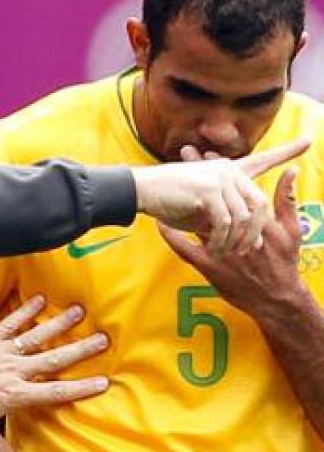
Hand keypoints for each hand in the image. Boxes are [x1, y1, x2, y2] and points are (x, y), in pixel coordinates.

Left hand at [0, 295, 108, 451]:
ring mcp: (3, 351)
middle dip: (80, 349)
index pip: (54, 392)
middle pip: (54, 359)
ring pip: (37, 336)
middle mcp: (15, 370)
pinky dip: (25, 310)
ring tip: (79, 310)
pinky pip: (11, 322)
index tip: (103, 381)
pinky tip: (40, 299)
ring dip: (59, 323)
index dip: (80, 388)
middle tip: (103, 339)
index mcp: (15, 394)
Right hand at [132, 138, 308, 255]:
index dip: (287, 152)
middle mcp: (228, 170)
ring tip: (225, 253)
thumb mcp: (202, 207)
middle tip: (249, 251)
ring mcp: (219, 178)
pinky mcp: (208, 190)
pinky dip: (221, 240)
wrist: (141, 191)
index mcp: (229, 170)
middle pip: (260, 204)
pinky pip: (225, 222)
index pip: (264, 159)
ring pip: (243, 217)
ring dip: (235, 241)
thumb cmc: (168, 200)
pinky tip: (214, 248)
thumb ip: (224, 214)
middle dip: (256, 232)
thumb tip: (245, 237)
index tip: (309, 141)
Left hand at [159, 166, 303, 314]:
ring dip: (181, 201)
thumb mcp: (292, 230)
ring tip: (169, 183)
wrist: (276, 298)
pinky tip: (160, 223)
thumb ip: (287, 200)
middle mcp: (234, 232)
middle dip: (197, 176)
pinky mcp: (209, 267)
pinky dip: (172, 235)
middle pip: (211, 199)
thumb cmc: (283, 262)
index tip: (208, 153)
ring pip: (195, 220)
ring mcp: (220, 249)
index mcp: (254, 220)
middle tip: (184, 156)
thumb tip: (292, 171)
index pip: (234, 189)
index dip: (221, 171)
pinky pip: (185, 249)